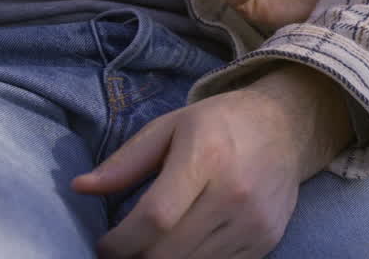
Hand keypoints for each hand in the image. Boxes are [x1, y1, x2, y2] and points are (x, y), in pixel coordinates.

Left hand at [73, 65, 352, 258]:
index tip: (106, 244)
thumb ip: (126, 161)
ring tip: (153, 248)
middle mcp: (235, 192)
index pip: (154, 218)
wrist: (288, 126)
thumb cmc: (221, 123)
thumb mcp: (170, 127)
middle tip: (125, 250)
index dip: (120, 242)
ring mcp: (254, 220)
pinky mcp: (267, 238)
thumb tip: (80, 187)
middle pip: (168, 252)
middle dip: (136, 258)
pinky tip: (185, 247)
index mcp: (206, 156)